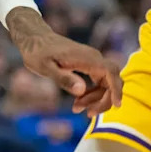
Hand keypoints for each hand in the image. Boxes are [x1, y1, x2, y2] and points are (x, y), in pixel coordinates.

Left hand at [7, 8, 122, 117]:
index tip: (117, 105)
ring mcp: (92, 61)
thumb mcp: (45, 67)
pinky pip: (98, 81)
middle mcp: (93, 58)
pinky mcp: (88, 64)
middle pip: (111, 81)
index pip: (111, 72)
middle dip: (103, 100)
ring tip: (76, 108)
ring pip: (105, 84)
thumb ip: (63, 78)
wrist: (34, 38)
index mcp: (86, 58)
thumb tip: (81, 90)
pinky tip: (78, 100)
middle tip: (86, 113)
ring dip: (95, 99)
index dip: (117, 89)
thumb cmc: (37, 52)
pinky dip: (92, 93)